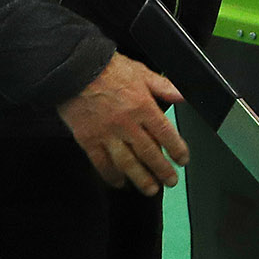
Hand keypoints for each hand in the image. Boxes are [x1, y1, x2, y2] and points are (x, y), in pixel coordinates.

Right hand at [56, 52, 189, 195]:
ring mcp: (106, 134)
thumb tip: (182, 96)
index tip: (183, 160)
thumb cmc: (108, 69)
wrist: (75, 69)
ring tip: (150, 189)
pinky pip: (101, 162)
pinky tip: (119, 182)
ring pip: (127, 162)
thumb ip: (164, 86)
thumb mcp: (142, 72)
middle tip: (170, 181)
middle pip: (149, 152)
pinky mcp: (88, 139)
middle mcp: (127, 123)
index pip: (165, 133)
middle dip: (162, 170)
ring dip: (140, 178)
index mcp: (143, 106)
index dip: (177, 149)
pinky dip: (111, 175)